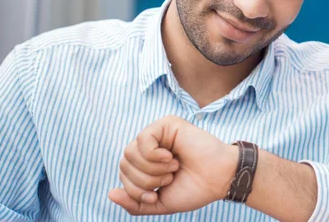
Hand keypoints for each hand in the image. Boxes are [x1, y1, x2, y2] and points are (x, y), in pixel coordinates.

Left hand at [108, 115, 238, 214]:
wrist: (218, 179)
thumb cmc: (193, 189)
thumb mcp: (159, 203)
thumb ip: (134, 203)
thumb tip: (110, 193)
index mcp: (147, 163)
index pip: (123, 173)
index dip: (134, 190)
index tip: (156, 196)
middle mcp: (150, 146)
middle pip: (124, 163)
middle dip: (144, 180)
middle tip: (168, 179)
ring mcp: (158, 133)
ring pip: (131, 152)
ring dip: (151, 169)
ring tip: (172, 168)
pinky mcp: (167, 124)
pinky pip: (143, 139)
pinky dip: (154, 155)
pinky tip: (171, 157)